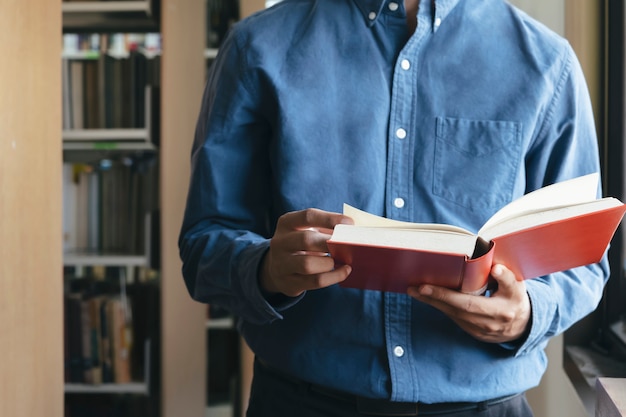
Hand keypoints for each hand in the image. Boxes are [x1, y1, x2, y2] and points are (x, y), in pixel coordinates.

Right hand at [260, 208, 353, 296]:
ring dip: (329, 263)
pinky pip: (314, 281)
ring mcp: (281, 264)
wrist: (278, 268)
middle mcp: (280, 242)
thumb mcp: (306, 230)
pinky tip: (344, 271)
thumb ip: (326, 228)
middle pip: (306, 239)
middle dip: (330, 242)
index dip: (330, 219)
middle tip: (349, 245)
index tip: (350, 223)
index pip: (308, 216)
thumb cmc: (300, 245)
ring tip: (343, 261)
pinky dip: (333, 277)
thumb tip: (353, 230)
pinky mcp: (288, 283)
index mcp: (286, 223)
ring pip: (307, 264)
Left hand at [407, 264, 530, 342]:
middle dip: (444, 296)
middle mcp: (499, 315)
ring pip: (456, 314)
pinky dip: (438, 306)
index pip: (509, 286)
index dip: (503, 278)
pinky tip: (424, 297)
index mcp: (514, 299)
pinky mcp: (474, 332)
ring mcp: (485, 327)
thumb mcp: (515, 284)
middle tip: (422, 287)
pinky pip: (453, 317)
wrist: (519, 327)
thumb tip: (494, 267)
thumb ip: (506, 276)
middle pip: (470, 305)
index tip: (496, 270)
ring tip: (414, 290)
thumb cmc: (513, 298)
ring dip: (433, 301)